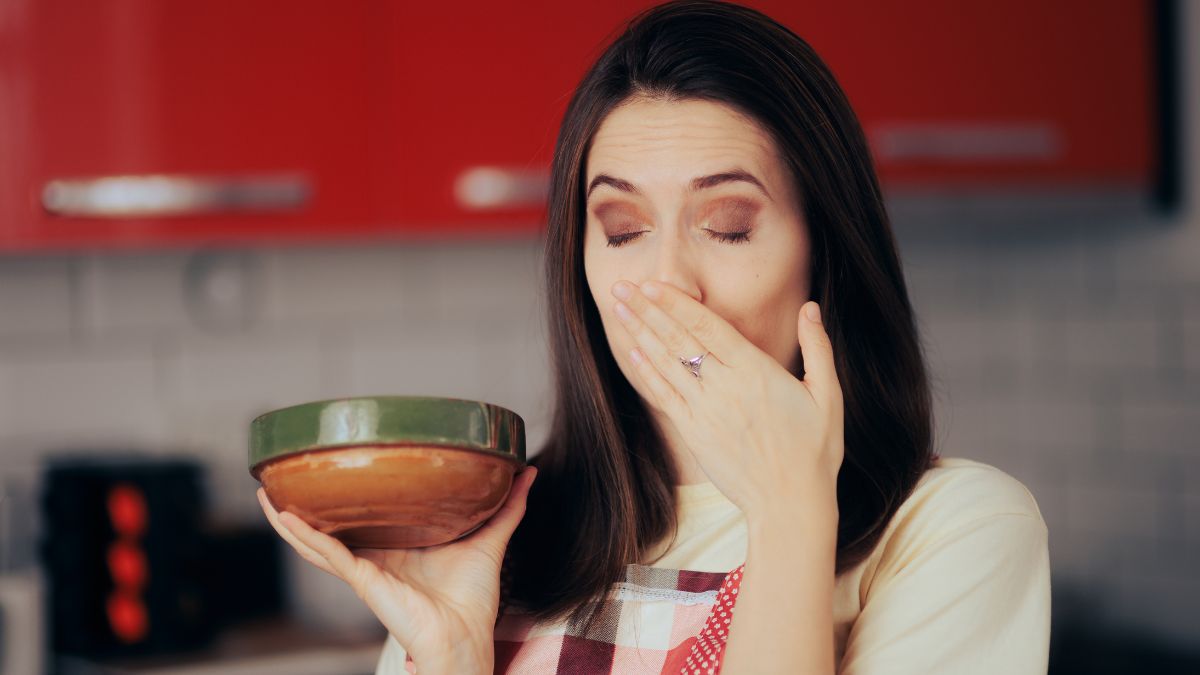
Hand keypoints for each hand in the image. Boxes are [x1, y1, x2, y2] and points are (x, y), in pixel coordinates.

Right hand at [258, 466, 536, 674]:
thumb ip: (507, 506)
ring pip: (316, 541)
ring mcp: (365, 570)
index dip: (346, 502)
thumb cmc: (473, 601)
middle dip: (303, 509)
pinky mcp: (363, 579)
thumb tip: (526, 470)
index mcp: (398, 551)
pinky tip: (283, 516)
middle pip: (330, 531)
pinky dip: (303, 535)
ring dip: (289, 520)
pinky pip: (327, 554)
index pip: (365, 522)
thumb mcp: (490, 539)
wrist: (466, 637)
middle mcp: (375, 560)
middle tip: (280, 480)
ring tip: (264, 494)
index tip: (333, 475)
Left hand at [610, 280, 842, 518]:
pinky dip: (646, 372)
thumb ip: (818, 348)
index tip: (652, 283)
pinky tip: (631, 352)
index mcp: (756, 372)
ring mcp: (705, 411)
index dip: (677, 303)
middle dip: (647, 310)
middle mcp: (725, 387)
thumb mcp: (828, 396)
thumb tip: (810, 307)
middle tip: (620, 286)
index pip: (708, 327)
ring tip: (618, 309)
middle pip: (679, 339)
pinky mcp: (694, 433)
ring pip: (666, 363)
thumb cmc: (814, 451)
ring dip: (640, 334)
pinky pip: (664, 396)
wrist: (790, 504)